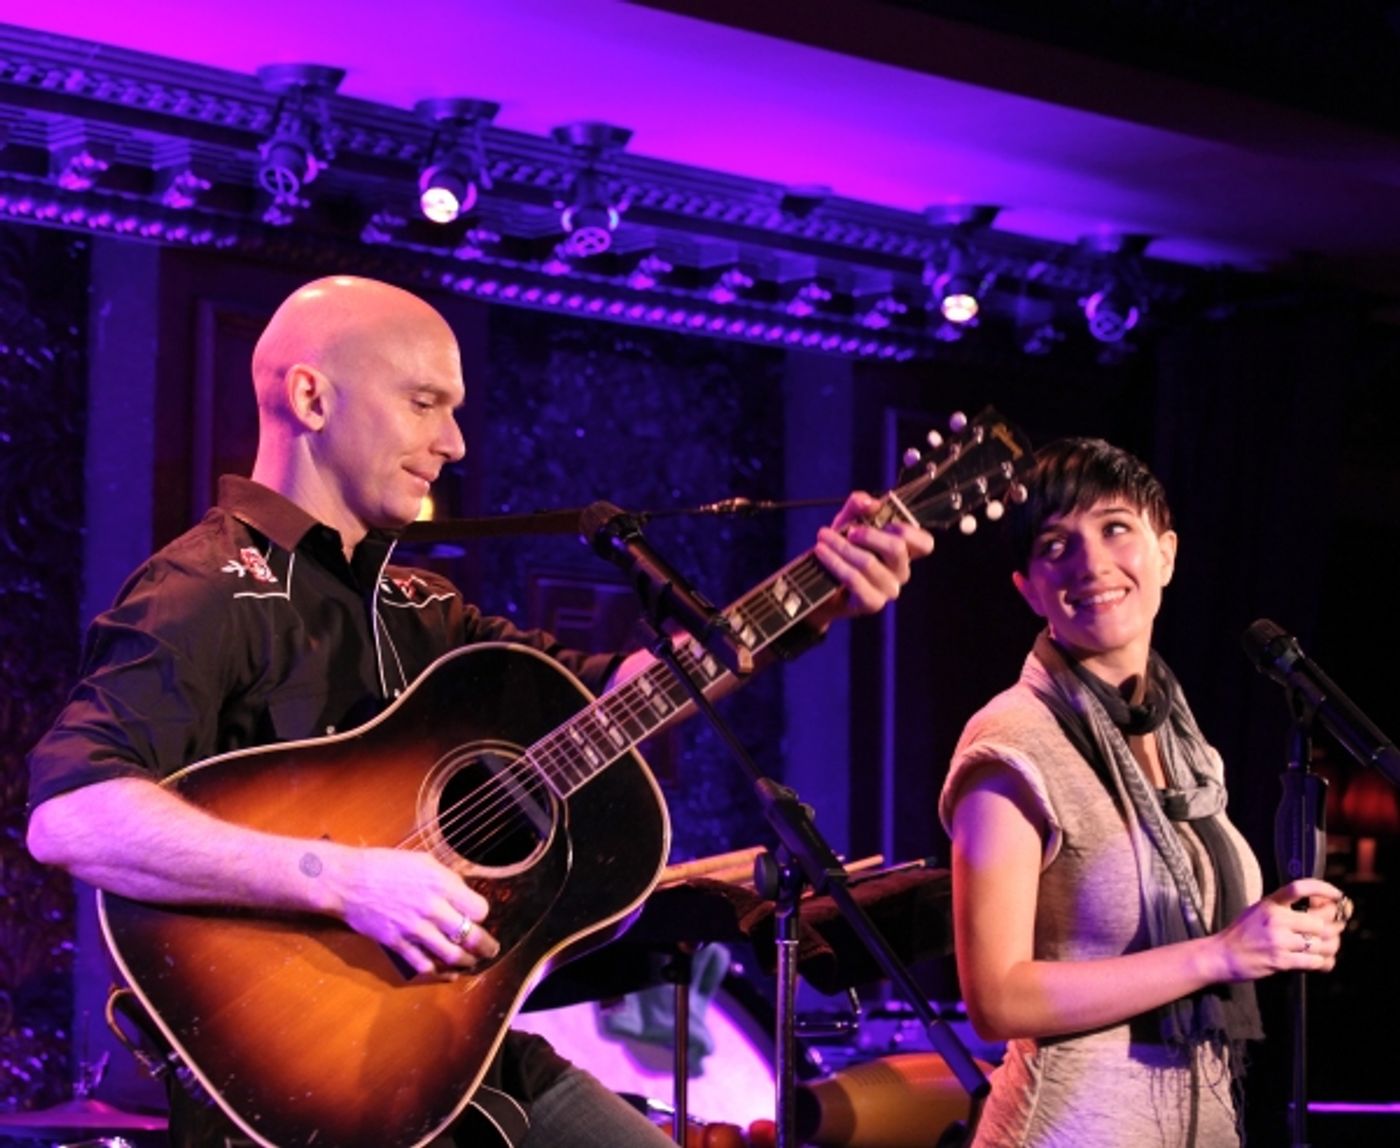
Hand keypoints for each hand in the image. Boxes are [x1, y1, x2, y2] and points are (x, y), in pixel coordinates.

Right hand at [332, 846, 499, 974]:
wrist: (348, 880)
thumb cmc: (385, 865)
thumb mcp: (423, 861)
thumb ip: (446, 879)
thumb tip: (462, 894)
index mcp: (441, 883)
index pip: (479, 909)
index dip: (480, 914)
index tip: (477, 915)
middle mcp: (432, 908)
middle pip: (471, 936)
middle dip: (485, 946)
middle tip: (491, 950)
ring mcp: (415, 929)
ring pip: (451, 955)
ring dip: (466, 961)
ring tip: (472, 962)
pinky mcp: (397, 943)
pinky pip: (423, 964)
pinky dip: (437, 969)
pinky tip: (445, 970)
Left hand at [816, 491, 934, 616]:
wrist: (817, 583)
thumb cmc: (841, 549)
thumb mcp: (848, 521)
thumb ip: (858, 506)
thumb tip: (869, 502)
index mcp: (904, 551)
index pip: (925, 543)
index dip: (908, 529)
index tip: (885, 521)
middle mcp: (901, 571)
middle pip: (897, 549)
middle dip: (869, 535)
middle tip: (849, 531)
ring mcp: (888, 589)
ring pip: (869, 563)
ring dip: (842, 547)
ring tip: (824, 538)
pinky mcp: (872, 603)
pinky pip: (854, 580)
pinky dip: (835, 562)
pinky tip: (822, 552)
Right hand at [1213, 877, 1346, 981]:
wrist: (1222, 955)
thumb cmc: (1243, 934)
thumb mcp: (1259, 911)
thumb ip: (1285, 909)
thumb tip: (1322, 909)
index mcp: (1270, 903)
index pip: (1300, 888)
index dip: (1323, 889)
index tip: (1337, 896)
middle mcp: (1275, 919)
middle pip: (1320, 922)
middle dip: (1333, 929)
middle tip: (1335, 932)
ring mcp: (1278, 940)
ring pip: (1322, 944)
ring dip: (1329, 948)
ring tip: (1326, 949)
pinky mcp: (1280, 961)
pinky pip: (1315, 961)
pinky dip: (1322, 963)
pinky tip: (1317, 962)